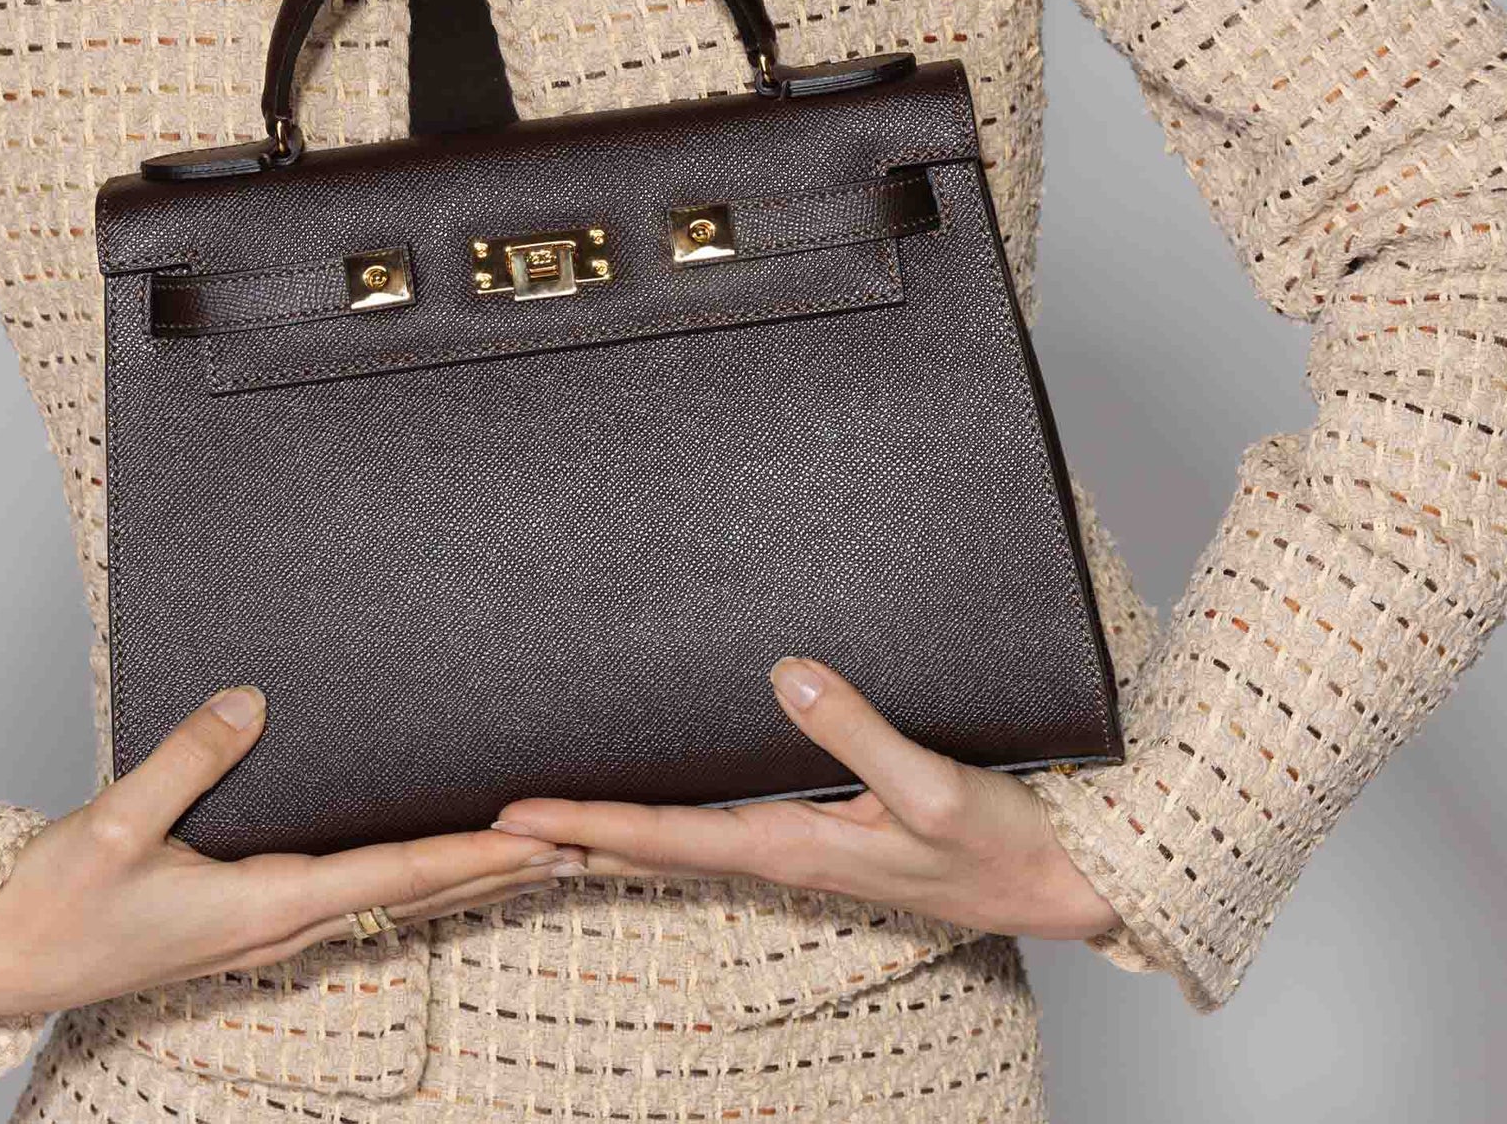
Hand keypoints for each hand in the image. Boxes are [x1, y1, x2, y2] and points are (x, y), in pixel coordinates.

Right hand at [0, 686, 582, 1015]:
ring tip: (528, 850)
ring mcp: (266, 930)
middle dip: (498, 870)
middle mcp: (280, 925)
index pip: (393, 875)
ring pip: (390, 901)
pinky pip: (350, 899)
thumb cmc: (48, 907)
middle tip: (577, 843)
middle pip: (414, 893)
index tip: (543, 840)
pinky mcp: (246, 922)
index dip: (474, 855)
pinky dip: (407, 880)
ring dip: (463, 877)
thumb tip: (249, 700)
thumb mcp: (110, 827)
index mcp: (262, 904)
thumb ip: (185, 762)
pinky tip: (423, 862)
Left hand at [492, 656, 1117, 941]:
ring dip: (613, 832)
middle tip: (495, 823)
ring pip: (681, 844)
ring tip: (549, 816)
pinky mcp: (823, 840)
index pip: (663, 837)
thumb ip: (854, 731)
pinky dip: (668, 825)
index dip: (584, 822)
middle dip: (574, 836)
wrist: (1063, 886)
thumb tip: (782, 672)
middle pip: (652, 848)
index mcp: (793, 848)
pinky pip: (722, 833)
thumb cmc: (1005, 847)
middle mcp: (783, 855)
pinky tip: (659, 808)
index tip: (514, 814)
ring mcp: (801, 852)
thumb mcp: (932, 787)